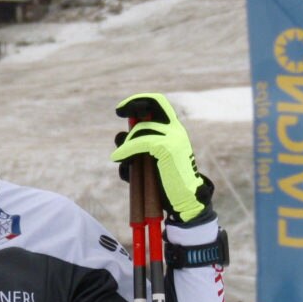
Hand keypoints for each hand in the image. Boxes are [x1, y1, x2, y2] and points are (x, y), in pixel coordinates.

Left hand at [111, 93, 206, 222]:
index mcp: (174, 131)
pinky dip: (126, 150)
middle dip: (133, 103)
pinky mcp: (168, 148)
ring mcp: (174, 137)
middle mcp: (176, 130)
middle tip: (118, 111)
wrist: (184, 200)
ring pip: (141, 130)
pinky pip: (140, 143)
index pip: (159, 104)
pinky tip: (118, 158)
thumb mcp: (149, 162)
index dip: (141, 100)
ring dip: (126, 143)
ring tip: (119, 158)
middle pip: (154, 104)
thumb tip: (119, 135)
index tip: (124, 109)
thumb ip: (136, 148)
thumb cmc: (165, 185)